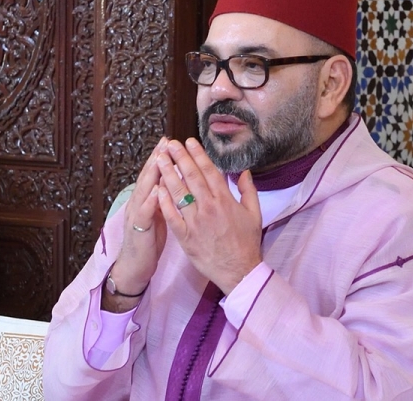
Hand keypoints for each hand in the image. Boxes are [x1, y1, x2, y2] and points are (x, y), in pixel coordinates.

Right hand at [104, 137, 168, 310]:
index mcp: (146, 200)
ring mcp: (136, 215)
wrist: (134, 267)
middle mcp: (139, 203)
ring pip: (144, 190)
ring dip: (152, 173)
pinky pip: (144, 214)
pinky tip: (157, 191)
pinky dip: (150, 202)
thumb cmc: (149, 242)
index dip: (162, 157)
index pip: (155, 174)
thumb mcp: (159, 216)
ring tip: (160, 158)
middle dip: (157, 158)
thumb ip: (164, 199)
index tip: (171, 141)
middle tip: (166, 141)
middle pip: (148, 176)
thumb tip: (176, 182)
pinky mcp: (138, 230)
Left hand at [156, 138, 262, 294]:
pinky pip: (172, 216)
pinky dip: (164, 202)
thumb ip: (248, 190)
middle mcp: (209, 208)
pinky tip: (157, 188)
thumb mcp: (255, 214)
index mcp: (225, 200)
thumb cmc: (247, 242)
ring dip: (168, 174)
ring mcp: (196, 222)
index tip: (189, 142)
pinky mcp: (186, 236)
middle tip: (170, 144)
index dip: (198, 155)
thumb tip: (243, 171)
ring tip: (160, 159)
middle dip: (180, 158)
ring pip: (179, 193)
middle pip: (192, 177)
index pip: (209, 171)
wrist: (239, 270)